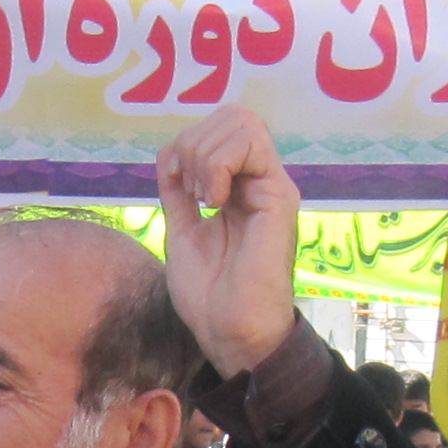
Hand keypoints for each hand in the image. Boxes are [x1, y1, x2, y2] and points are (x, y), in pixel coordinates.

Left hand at [152, 107, 301, 378]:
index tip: (177, 183)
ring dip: (204, 155)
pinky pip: (248, 146)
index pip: (220, 127)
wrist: (230, 332)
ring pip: (240, 122)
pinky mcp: (279, 197)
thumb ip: (179, 193)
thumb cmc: (210, 294)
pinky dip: (216, 166)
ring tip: (202, 199)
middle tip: (191, 191)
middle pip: (233, 115)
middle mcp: (261, 181)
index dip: (189, 142)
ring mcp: (272, 186)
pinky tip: (212, 202)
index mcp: (241, 188)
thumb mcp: (183, 230)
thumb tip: (169, 155)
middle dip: (195, 143)